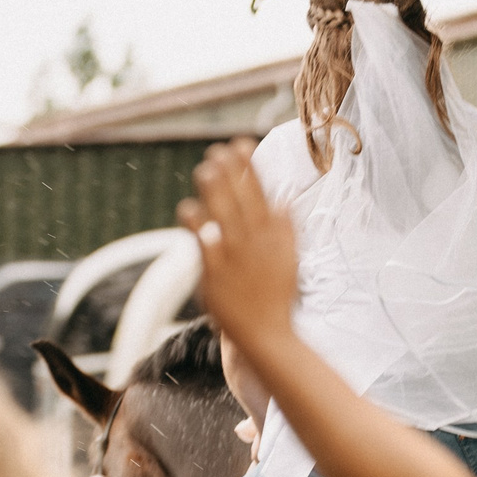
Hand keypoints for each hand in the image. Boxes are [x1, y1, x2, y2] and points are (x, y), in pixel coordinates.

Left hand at [182, 139, 298, 351]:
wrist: (266, 334)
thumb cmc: (275, 296)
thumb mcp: (289, 258)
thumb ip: (284, 229)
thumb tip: (284, 200)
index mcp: (275, 234)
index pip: (261, 190)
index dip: (248, 165)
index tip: (240, 143)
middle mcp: (256, 240)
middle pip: (241, 196)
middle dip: (229, 170)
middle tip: (216, 150)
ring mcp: (236, 255)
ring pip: (223, 212)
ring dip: (214, 188)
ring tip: (204, 169)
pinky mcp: (216, 272)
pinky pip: (204, 241)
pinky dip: (197, 224)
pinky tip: (188, 209)